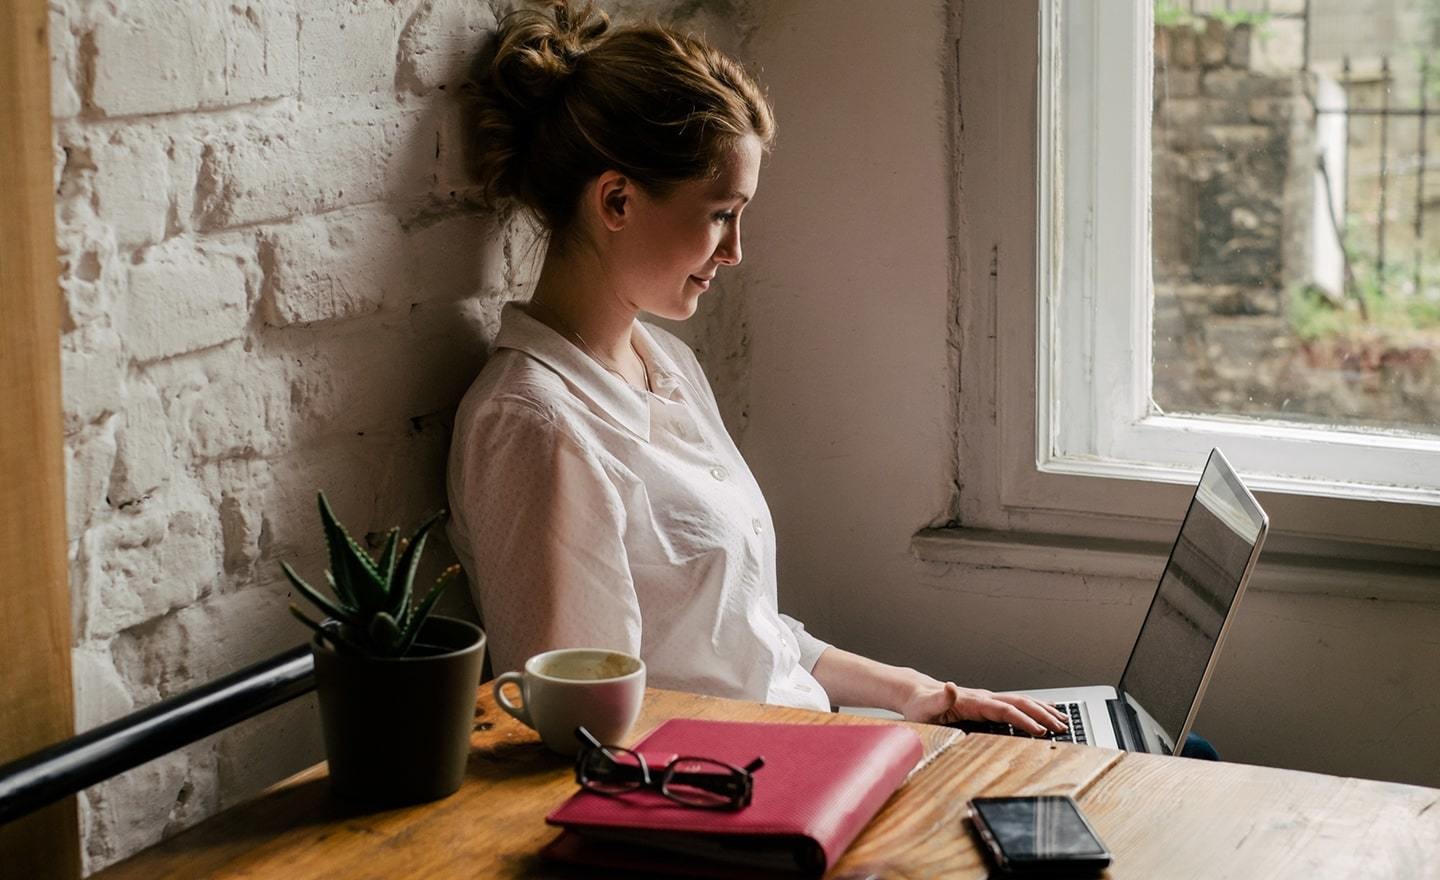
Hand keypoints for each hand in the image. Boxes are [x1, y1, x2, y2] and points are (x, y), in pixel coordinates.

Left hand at [899, 679, 1067, 735]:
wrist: (918, 693)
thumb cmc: (921, 704)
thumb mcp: (925, 705)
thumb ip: (940, 698)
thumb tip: (950, 686)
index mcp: (973, 701)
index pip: (1005, 710)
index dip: (1023, 720)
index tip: (1040, 731)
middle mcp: (984, 697)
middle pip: (1019, 703)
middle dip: (1042, 715)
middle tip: (1060, 728)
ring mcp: (987, 699)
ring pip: (1021, 702)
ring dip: (1043, 710)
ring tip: (1062, 720)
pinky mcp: (987, 703)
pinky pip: (1015, 704)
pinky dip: (1034, 706)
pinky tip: (1046, 709)